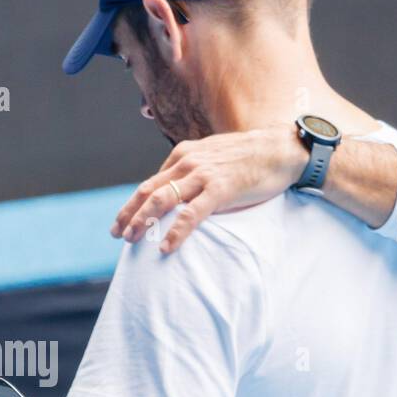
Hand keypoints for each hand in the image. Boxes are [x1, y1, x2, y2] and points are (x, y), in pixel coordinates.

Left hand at [111, 126, 308, 253]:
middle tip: (116, 234)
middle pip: (148, 191)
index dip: (133, 203)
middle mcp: (188, 162)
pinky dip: (176, 232)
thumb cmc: (248, 156)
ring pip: (162, 200)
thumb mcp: (212, 156)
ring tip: (131, 240)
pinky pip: (191, 214)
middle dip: (128, 214)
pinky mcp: (220, 190)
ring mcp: (203, 175)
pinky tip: (166, 248)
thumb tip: (177, 189)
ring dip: (142, 221)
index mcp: (183, 154)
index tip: (122, 221)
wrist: (280, 149)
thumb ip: (192, 169)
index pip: (150, 182)